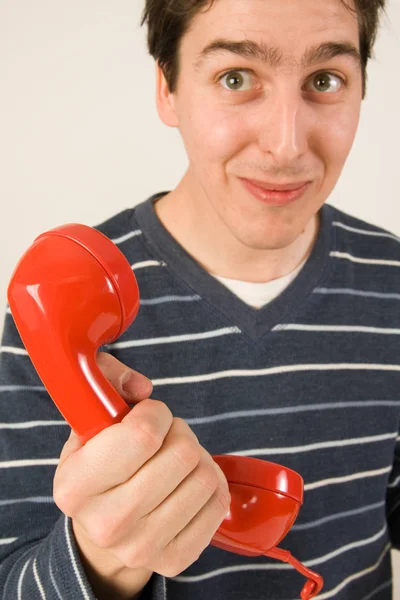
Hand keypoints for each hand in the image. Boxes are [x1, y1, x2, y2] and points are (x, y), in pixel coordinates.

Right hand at [53, 352, 229, 588]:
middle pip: (182, 454)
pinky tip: (189, 481)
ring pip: (204, 476)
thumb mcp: (88, 422)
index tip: (149, 414)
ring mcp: (143, 547)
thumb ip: (107, 383)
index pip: (143, 435)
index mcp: (76, 486)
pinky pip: (218, 503)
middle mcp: (107, 523)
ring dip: (196, 456)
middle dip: (179, 431)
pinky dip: (211, 482)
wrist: (101, 529)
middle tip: (164, 436)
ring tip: (176, 459)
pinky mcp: (175, 560)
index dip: (156, 413)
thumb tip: (141, 387)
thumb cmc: (99, 466)